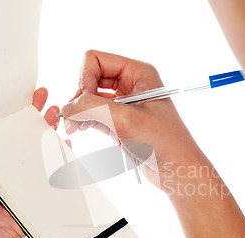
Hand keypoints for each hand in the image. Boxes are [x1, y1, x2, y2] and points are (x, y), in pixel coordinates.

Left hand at [0, 81, 59, 237]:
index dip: (5, 96)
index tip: (16, 84)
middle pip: (18, 121)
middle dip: (32, 104)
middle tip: (41, 92)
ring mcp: (18, 164)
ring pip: (37, 136)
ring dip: (48, 121)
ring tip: (55, 110)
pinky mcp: (33, 177)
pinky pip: (50, 159)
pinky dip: (59, 147)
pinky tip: (64, 138)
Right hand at [61, 50, 207, 189]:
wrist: (177, 170)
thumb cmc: (163, 142)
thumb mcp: (126, 120)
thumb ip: (93, 108)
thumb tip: (67, 107)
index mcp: (138, 73)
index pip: (96, 60)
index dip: (84, 78)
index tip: (84, 102)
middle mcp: (131, 84)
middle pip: (90, 77)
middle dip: (79, 96)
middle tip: (72, 117)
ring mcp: (124, 104)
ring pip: (90, 97)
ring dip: (78, 110)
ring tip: (72, 127)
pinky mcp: (120, 123)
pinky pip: (94, 113)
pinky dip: (83, 120)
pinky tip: (79, 130)